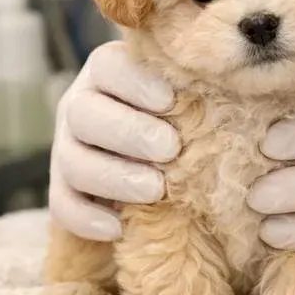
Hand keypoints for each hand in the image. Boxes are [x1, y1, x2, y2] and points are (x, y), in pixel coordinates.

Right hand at [48, 42, 180, 240]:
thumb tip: (232, 92)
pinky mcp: (62, 187)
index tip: (170, 101)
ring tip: (156, 190)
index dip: (135, 82)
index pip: (107, 66)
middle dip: (128, 132)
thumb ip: (195, 92)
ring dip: (114, 176)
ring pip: (72, 160)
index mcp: (107, 74)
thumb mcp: (185, 101)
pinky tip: (118, 228)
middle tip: (171, 149)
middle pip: (84, 113)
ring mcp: (66, 147)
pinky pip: (62, 203)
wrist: (145, 165)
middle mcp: (80, 105)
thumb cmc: (179, 121)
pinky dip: (87, 218)